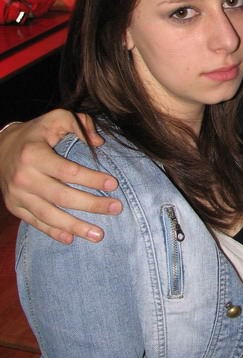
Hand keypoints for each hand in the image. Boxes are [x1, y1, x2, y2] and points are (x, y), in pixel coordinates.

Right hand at [0, 110, 120, 242]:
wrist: (0, 148)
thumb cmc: (36, 133)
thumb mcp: (55, 118)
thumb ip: (79, 124)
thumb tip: (99, 143)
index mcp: (34, 154)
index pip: (68, 171)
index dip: (92, 179)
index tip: (114, 184)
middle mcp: (24, 177)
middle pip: (62, 196)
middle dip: (91, 204)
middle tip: (116, 208)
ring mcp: (17, 195)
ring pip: (49, 215)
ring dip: (76, 227)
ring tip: (98, 235)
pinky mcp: (15, 207)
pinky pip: (36, 223)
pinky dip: (53, 232)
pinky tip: (71, 239)